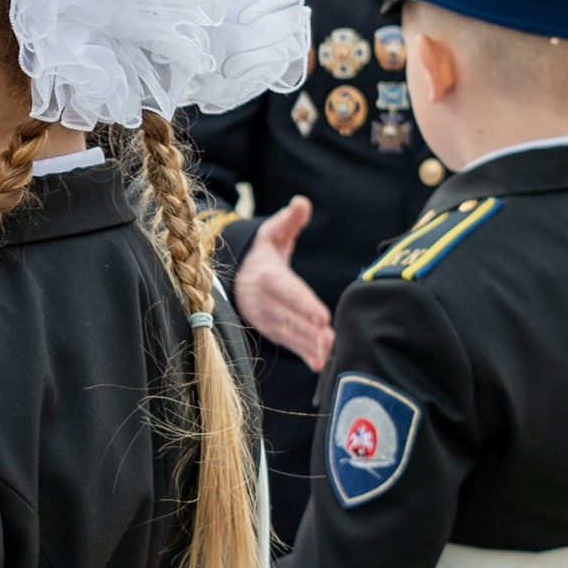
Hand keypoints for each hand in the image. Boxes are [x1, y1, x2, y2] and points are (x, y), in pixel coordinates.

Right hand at [231, 196, 333, 369]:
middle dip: (310, 332)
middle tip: (331, 340)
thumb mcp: (272, 233)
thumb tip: (301, 202)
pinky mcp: (272, 330)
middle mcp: (264, 302)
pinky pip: (289, 344)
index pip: (288, 292)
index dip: (305, 306)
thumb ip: (289, 220)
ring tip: (329, 356)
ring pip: (290, 334)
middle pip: (290, 318)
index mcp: (266, 277)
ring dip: (310, 346)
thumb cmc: (262, 253)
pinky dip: (304, 354)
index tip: (322, 318)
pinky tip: (320, 364)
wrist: (236, 277)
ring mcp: (266, 319)